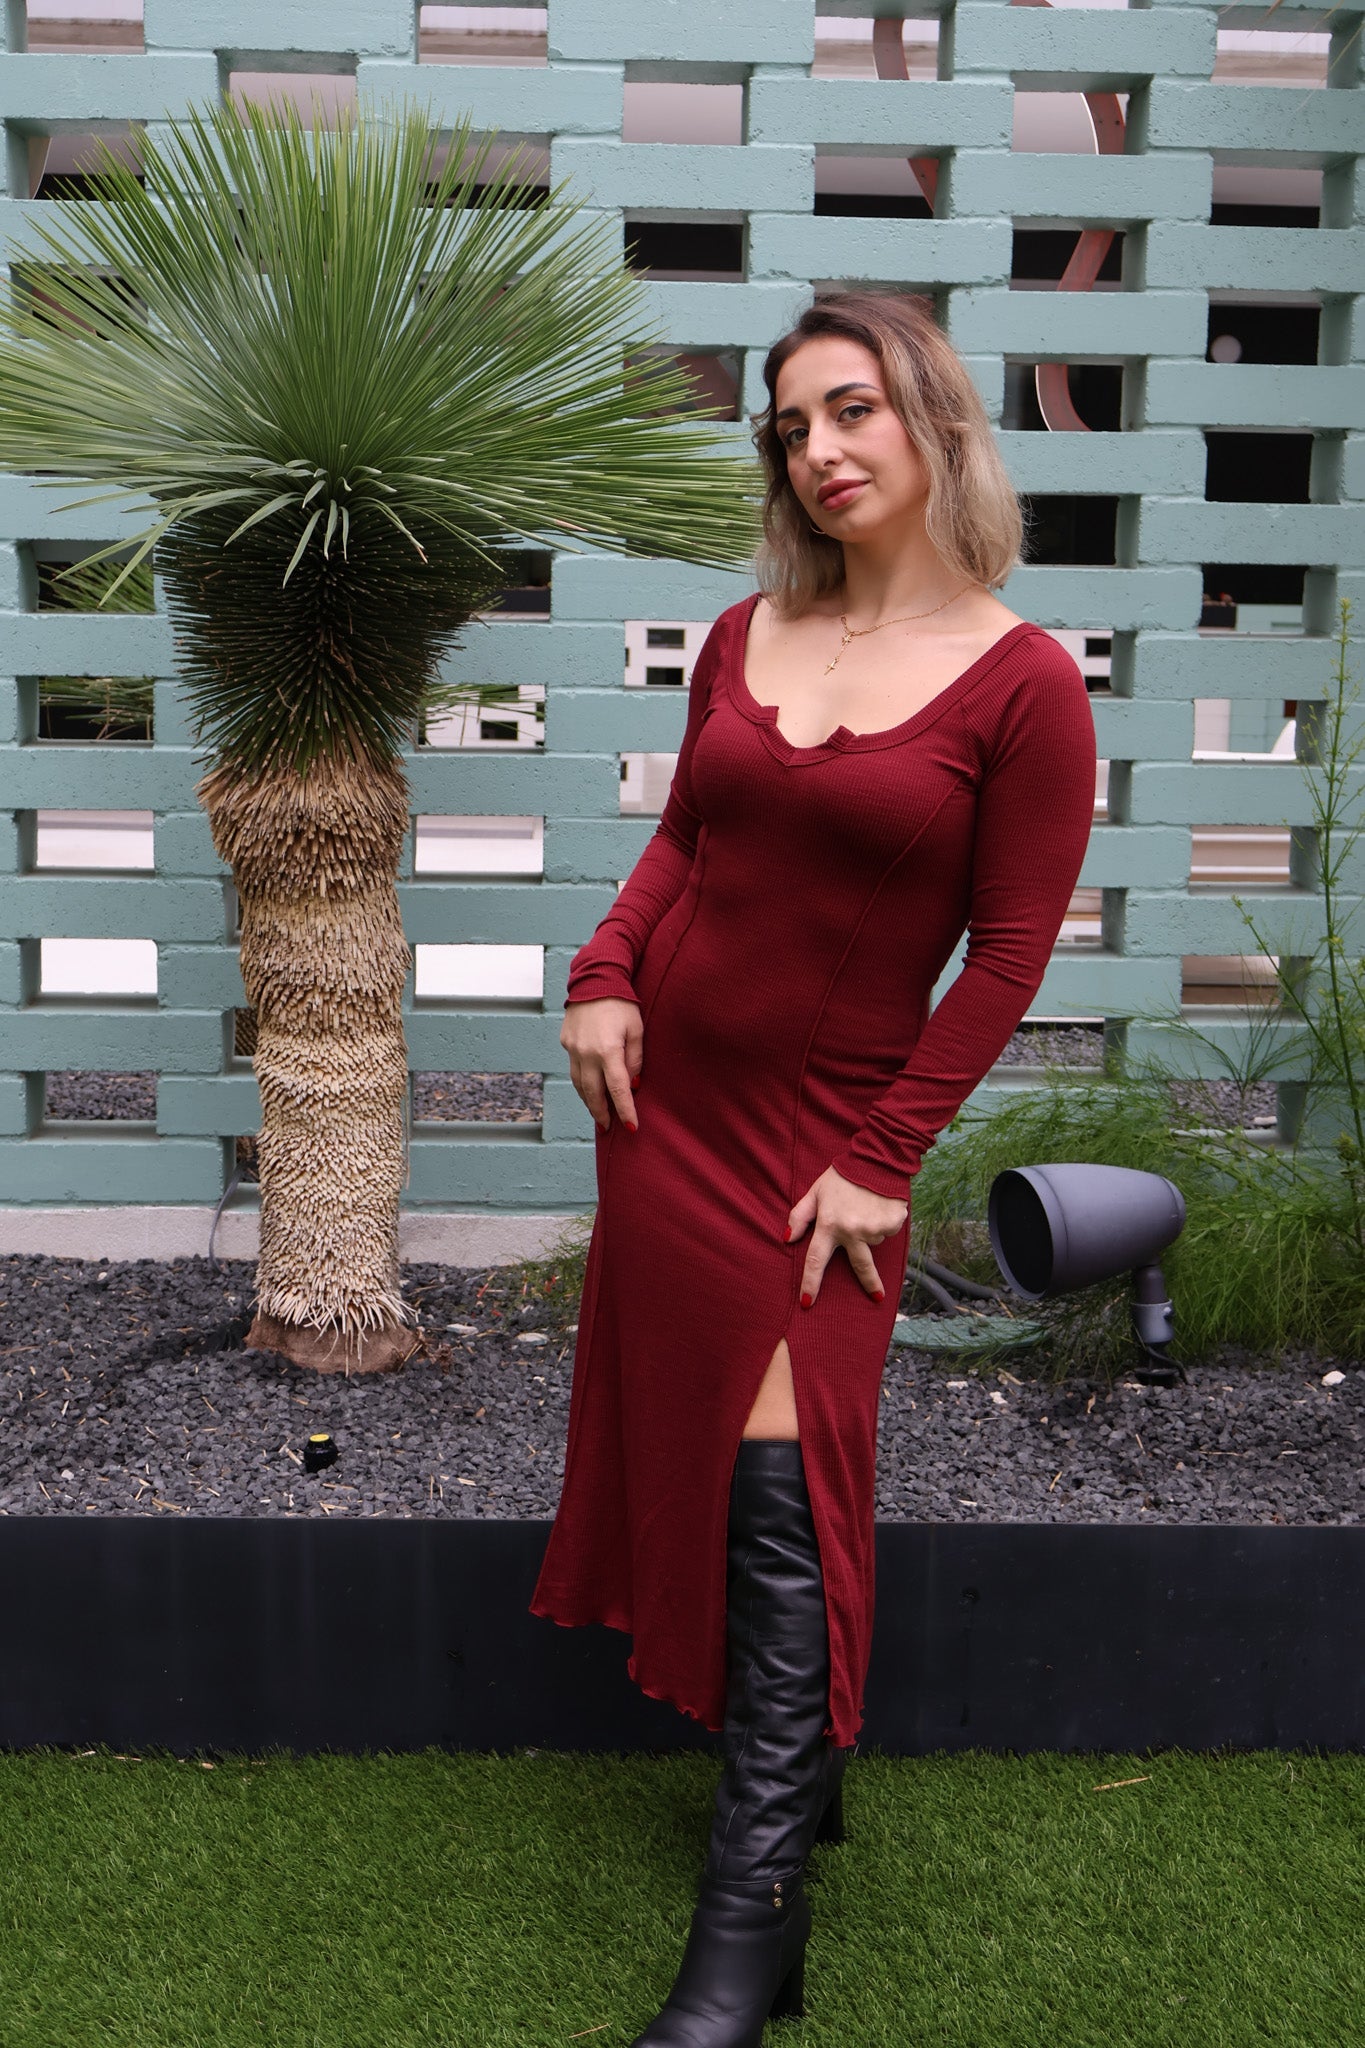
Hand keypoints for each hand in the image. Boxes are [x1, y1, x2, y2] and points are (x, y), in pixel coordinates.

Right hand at [561, 996, 642, 1131]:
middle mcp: (587, 1053)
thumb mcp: (637, 1029)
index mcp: (608, 1050)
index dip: (625, 1111)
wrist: (595, 979)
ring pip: (579, 1084)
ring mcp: (573, 1048)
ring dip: (589, 1101)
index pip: (618, 1090)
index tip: (632, 1127)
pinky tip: (589, 1089)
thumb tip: (632, 1084)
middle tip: (608, 1129)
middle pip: (593, 1093)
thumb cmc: (622, 1003)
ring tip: (598, 1114)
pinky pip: (574, 1069)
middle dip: (602, 1114)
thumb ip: (636, 1058)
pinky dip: (582, 1083)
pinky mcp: (566, 1041)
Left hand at [786, 1165, 907, 1305]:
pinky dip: (884, 1223)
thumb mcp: (815, 1192)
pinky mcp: (893, 1222)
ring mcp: (874, 1228)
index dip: (811, 1283)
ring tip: (866, 1207)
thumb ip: (800, 1216)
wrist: (876, 1160)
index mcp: (829, 1224)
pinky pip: (888, 1231)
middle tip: (876, 1298)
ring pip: (873, 1241)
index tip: (808, 1303)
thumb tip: (787, 1239)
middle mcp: (852, 1230)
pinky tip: (879, 1206)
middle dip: (869, 1284)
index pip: (816, 1261)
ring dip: (870, 1230)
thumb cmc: (841, 1176)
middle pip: (860, 1266)